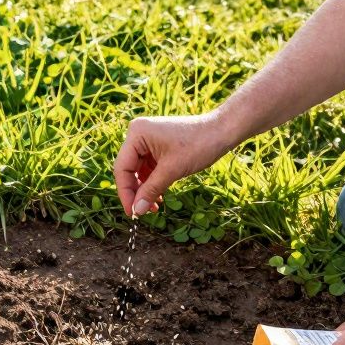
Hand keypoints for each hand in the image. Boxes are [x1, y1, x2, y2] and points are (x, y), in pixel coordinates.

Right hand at [113, 113, 233, 216]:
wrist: (222, 131)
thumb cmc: (199, 144)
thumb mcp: (172, 170)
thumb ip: (151, 190)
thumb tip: (136, 211)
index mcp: (136, 134)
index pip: (122, 168)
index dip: (125, 192)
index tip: (132, 212)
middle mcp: (138, 134)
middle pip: (128, 170)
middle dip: (136, 192)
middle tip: (142, 212)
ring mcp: (147, 140)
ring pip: (138, 172)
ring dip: (145, 190)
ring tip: (153, 208)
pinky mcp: (157, 147)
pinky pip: (149, 168)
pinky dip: (152, 183)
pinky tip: (158, 198)